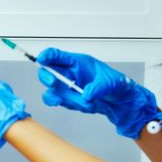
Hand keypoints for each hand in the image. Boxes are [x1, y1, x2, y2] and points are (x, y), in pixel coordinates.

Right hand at [36, 48, 161, 138]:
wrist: (119, 102)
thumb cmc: (115, 85)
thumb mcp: (112, 82)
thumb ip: (99, 87)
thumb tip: (86, 94)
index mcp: (77, 62)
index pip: (56, 55)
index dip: (47, 56)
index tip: (42, 59)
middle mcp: (68, 74)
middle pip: (47, 73)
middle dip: (48, 78)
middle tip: (55, 84)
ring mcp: (66, 87)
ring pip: (53, 92)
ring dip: (68, 99)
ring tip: (85, 102)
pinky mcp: (67, 100)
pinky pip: (61, 103)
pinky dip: (72, 105)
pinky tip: (86, 105)